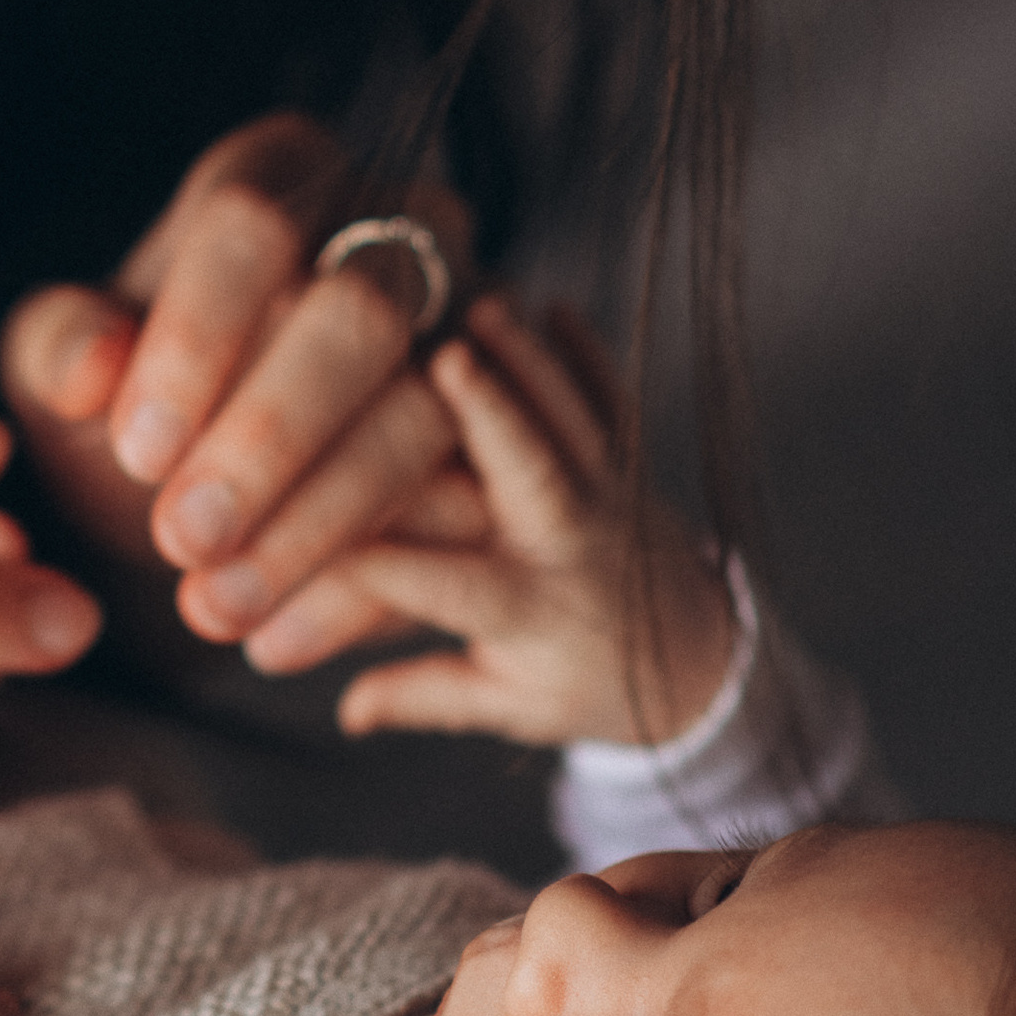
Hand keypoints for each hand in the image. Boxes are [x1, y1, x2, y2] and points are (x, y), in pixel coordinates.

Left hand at [0, 112, 478, 648]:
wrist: (199, 469)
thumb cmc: (126, 391)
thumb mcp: (60, 362)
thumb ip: (59, 349)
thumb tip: (91, 367)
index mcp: (281, 171)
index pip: (252, 226)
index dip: (199, 338)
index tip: (138, 450)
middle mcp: (398, 225)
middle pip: (361, 314)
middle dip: (271, 440)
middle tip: (183, 541)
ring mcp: (471, 324)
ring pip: (424, 417)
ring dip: (317, 527)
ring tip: (215, 610)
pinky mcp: (506, 430)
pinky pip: (460, 508)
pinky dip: (363, 588)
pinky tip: (277, 639)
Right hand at [306, 296, 736, 747]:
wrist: (699, 664)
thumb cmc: (583, 684)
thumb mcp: (506, 705)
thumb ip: (422, 696)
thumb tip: (340, 711)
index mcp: (529, 611)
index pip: (446, 585)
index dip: (381, 554)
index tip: (316, 520)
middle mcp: (571, 546)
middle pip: (534, 474)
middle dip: (493, 414)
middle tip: (445, 359)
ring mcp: (610, 494)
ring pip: (574, 419)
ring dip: (533, 362)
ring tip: (486, 306)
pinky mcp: (630, 459)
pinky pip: (614, 397)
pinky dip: (588, 351)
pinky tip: (552, 303)